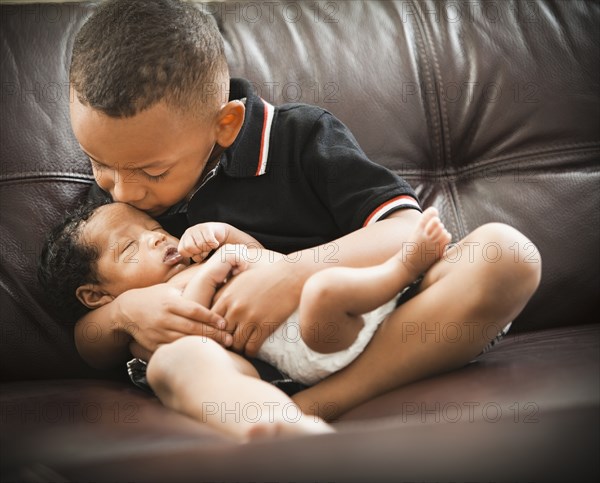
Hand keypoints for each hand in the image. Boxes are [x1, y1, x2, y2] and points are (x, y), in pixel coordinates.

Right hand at [117, 283, 231, 353]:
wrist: (127, 311)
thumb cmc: (155, 297)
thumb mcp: (170, 288)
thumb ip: (190, 284)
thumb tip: (213, 274)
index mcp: (171, 303)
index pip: (194, 310)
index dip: (210, 317)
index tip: (224, 323)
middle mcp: (164, 318)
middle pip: (192, 328)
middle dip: (213, 334)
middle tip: (230, 339)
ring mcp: (158, 333)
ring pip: (184, 341)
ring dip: (203, 345)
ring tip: (221, 348)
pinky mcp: (154, 345)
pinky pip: (173, 350)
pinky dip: (186, 352)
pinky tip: (199, 354)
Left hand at [178, 222, 231, 262]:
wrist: (220, 233)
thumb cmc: (208, 246)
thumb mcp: (198, 252)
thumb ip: (192, 256)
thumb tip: (191, 260)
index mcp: (184, 239)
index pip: (182, 251)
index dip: (192, 255)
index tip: (198, 253)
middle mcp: (189, 232)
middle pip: (189, 247)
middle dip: (199, 252)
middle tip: (205, 250)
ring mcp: (197, 228)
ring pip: (201, 245)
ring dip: (208, 248)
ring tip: (210, 246)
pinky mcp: (207, 227)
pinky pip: (209, 241)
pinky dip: (214, 245)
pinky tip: (215, 243)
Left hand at [212, 258, 304, 355]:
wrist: (289, 276)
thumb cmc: (264, 276)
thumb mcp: (239, 280)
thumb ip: (224, 293)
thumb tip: (212, 305)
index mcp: (226, 297)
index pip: (210, 321)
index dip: (213, 330)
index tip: (220, 334)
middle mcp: (235, 308)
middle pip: (221, 335)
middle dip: (224, 341)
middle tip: (229, 345)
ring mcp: (250, 318)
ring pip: (235, 344)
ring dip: (238, 349)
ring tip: (241, 349)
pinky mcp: (265, 326)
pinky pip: (251, 347)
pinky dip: (250, 352)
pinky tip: (252, 350)